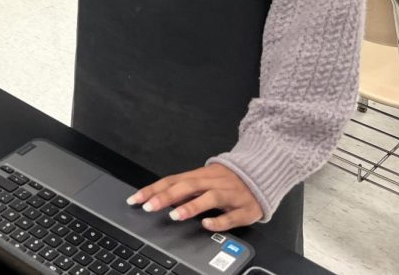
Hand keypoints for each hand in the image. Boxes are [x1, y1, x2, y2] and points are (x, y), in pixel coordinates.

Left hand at [126, 163, 262, 231]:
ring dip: (191, 206)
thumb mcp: (204, 180)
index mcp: (201, 175)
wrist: (262, 174)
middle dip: (167, 197)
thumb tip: (159, 197)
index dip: (154, 189)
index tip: (136, 199)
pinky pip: (232, 215)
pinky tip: (207, 224)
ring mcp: (230, 194)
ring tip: (175, 216)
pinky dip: (219, 220)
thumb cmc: (227, 180)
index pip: (173, 180)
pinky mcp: (245, 209)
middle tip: (149, 207)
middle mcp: (213, 182)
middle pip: (188, 186)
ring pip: (210, 198)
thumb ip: (184, 189)